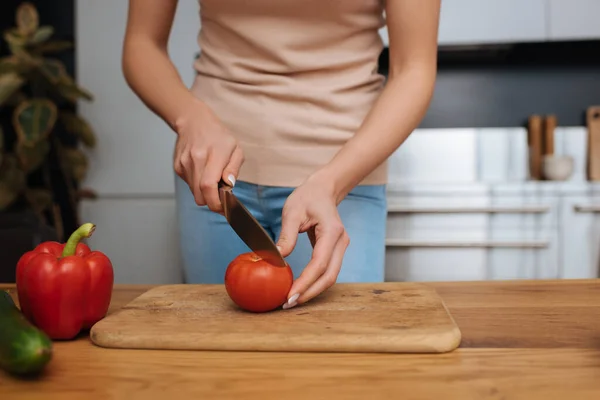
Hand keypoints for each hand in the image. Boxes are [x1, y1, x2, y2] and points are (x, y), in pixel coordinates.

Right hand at [173, 99, 243, 212]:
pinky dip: (197, 185)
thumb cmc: (218, 136)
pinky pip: (189, 185)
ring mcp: (184, 164)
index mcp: (213, 154)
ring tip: (212, 179)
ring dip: (204, 193)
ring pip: (194, 193)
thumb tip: (229, 184)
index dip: (215, 202)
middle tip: (221, 196)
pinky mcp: (177, 167)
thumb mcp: (235, 149)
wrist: (194, 122)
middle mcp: (196, 159)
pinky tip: (202, 172)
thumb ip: (233, 168)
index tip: (223, 208)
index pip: (209, 186)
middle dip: (211, 202)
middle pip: (200, 195)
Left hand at [276, 173, 349, 308]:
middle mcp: (341, 242)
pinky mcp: (335, 251)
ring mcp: (341, 248)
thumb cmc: (307, 197)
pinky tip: (299, 288)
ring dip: (312, 290)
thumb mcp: (292, 212)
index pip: (319, 264)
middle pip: (329, 276)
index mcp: (332, 231)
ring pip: (330, 277)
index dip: (305, 282)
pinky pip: (327, 271)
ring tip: (292, 299)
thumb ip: (286, 236)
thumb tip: (277, 259)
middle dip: (310, 292)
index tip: (290, 295)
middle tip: (289, 303)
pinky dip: (314, 283)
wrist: (323, 190)